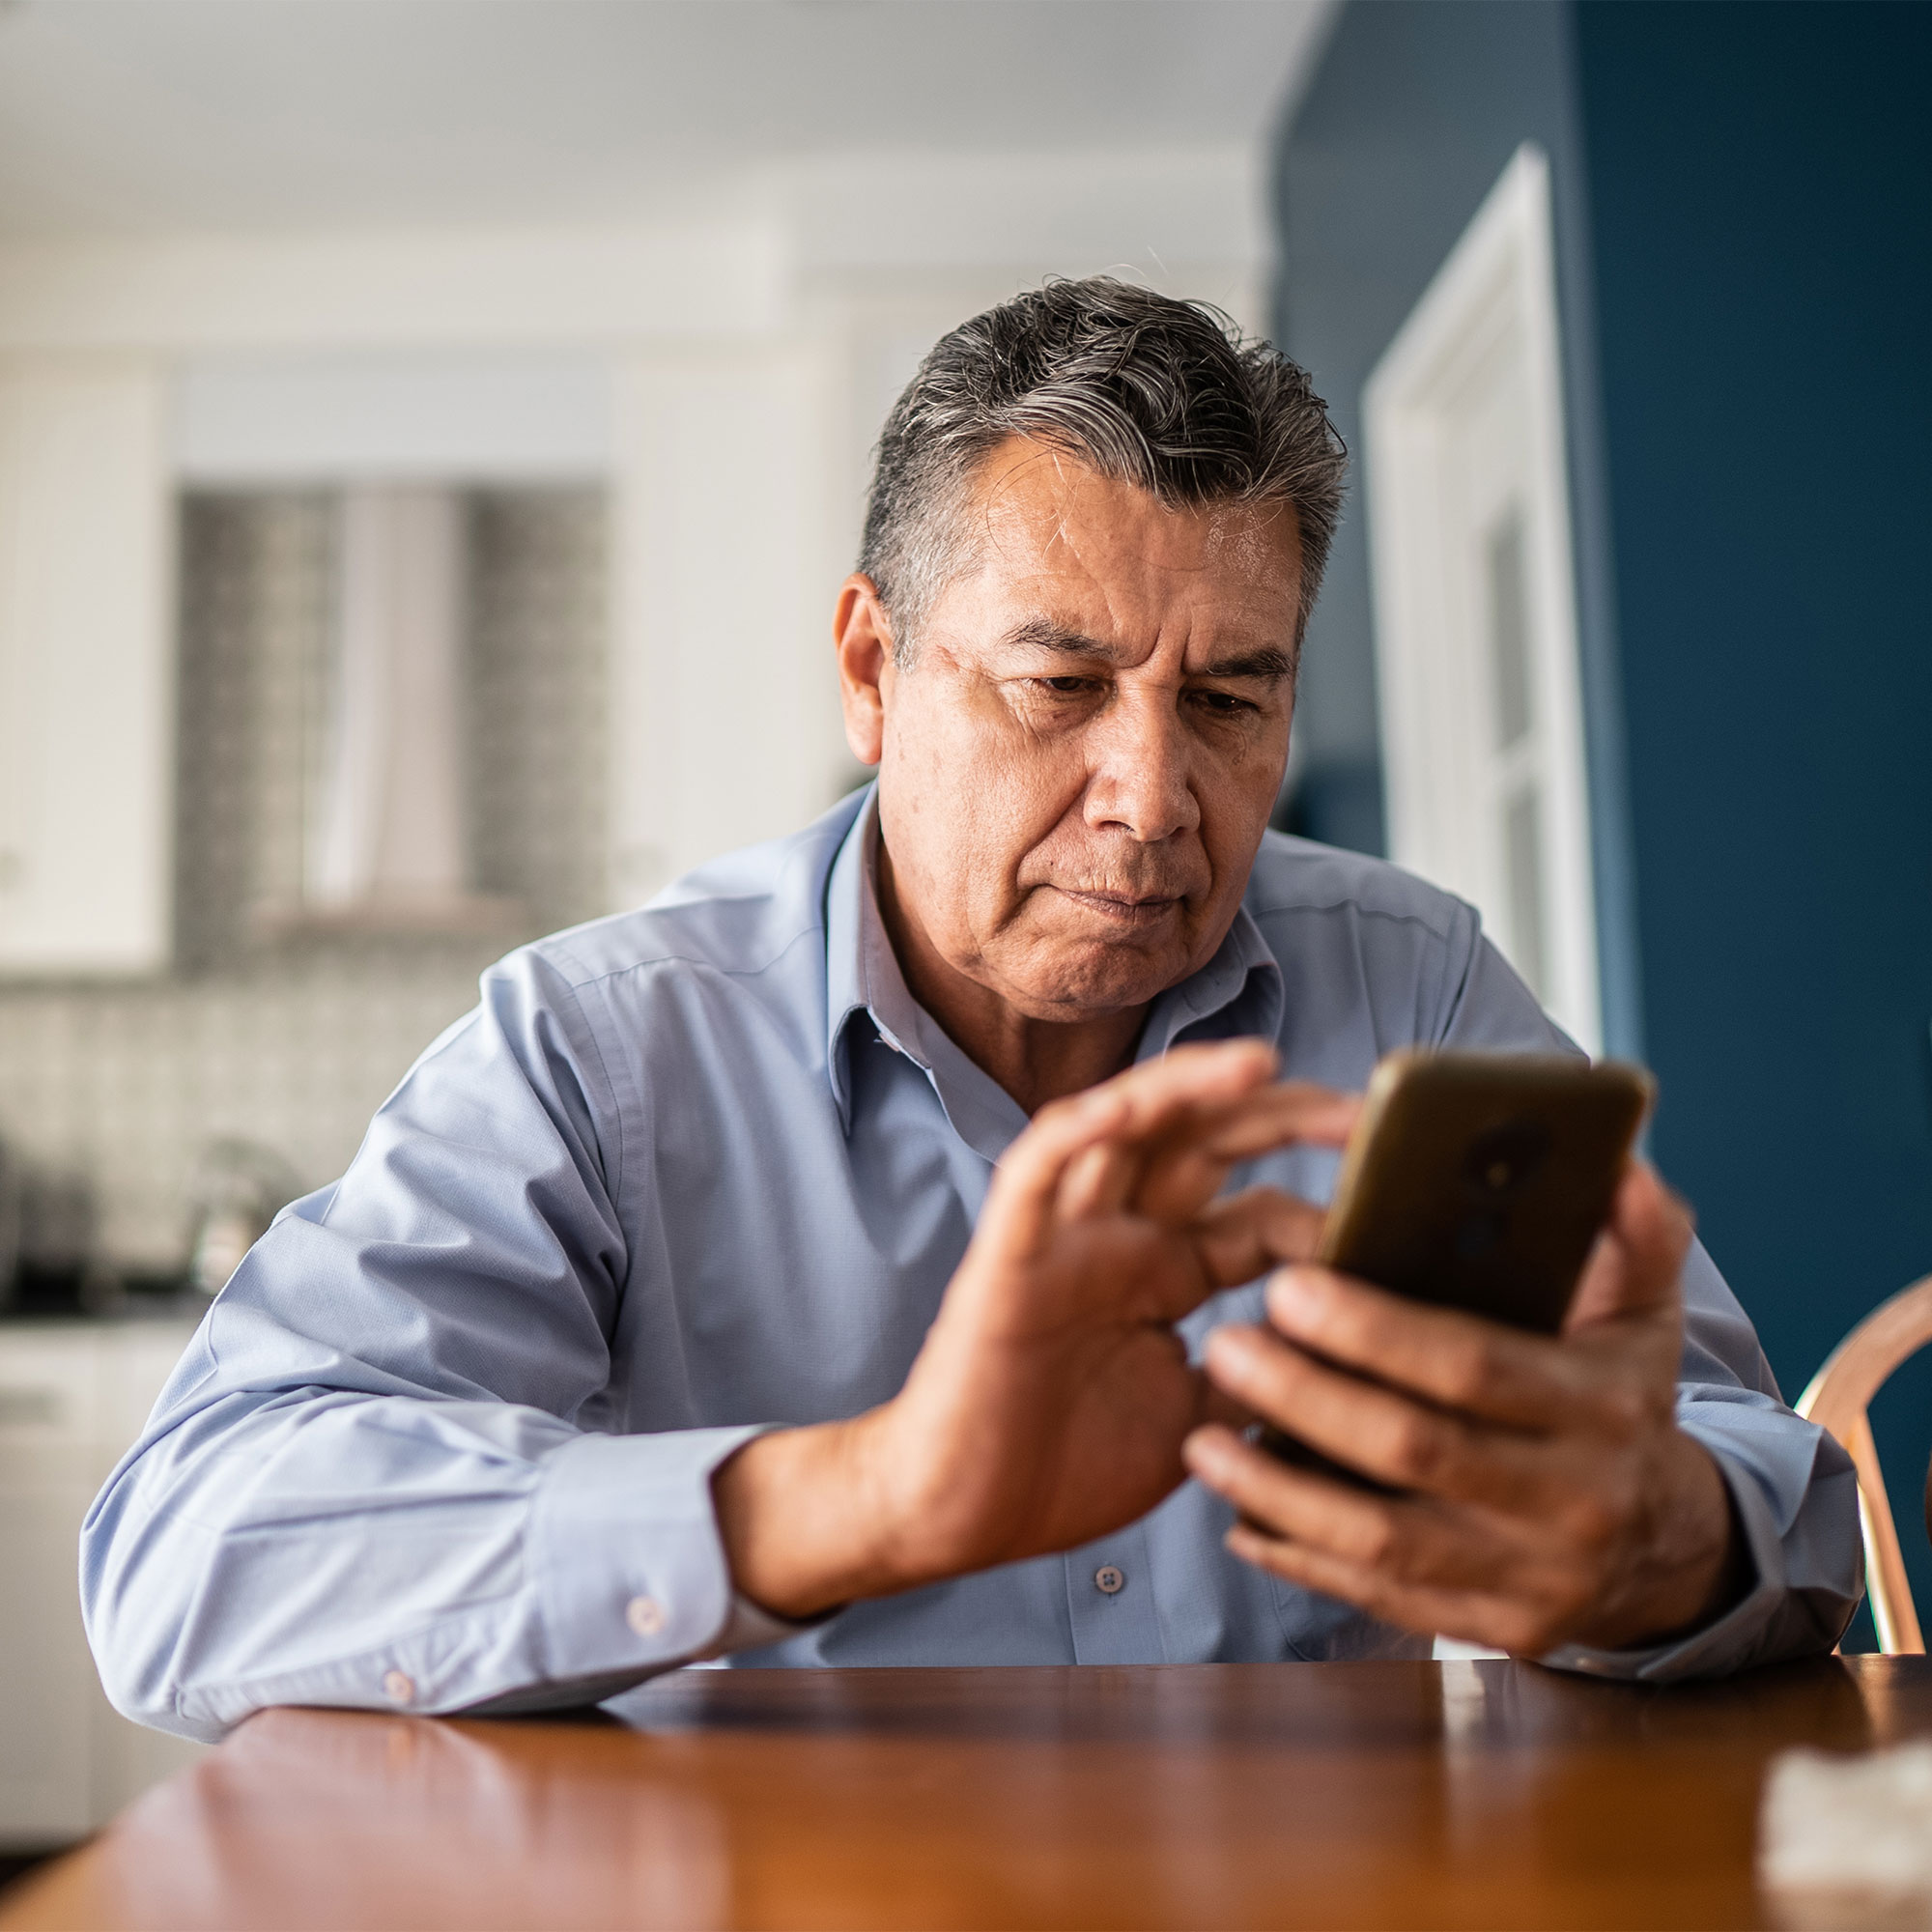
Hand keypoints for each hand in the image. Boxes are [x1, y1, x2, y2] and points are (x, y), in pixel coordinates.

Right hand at [713, 1042, 1354, 1618]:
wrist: (960, 1519)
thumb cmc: (1065, 1470)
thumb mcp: (1197, 1423)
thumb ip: (1259, 1377)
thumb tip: (1352, 1360)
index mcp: (1169, 1273)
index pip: (1260, 1212)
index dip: (1327, 1206)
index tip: (1399, 1211)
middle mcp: (1123, 1237)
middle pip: (1206, 1145)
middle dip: (1283, 1118)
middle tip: (1366, 1113)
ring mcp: (1066, 1239)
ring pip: (1127, 1130)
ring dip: (1189, 1089)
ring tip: (1262, 1064)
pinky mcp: (1010, 1255)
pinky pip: (1038, 1170)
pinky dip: (1080, 1129)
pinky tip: (1131, 1104)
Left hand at [1183, 1162, 1741, 1654]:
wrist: (1667, 1548)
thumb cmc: (1623, 1403)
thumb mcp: (1644, 1315)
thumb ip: (1634, 1232)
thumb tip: (1615, 1160)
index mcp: (1601, 1409)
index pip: (1475, 1366)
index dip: (1375, 1331)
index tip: (1287, 1286)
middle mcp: (1571, 1499)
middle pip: (1414, 1451)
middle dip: (1307, 1397)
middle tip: (1223, 1345)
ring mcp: (1531, 1577)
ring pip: (1382, 1541)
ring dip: (1280, 1490)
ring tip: (1201, 1441)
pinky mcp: (1491, 1628)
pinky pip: (1379, 1600)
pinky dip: (1301, 1558)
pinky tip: (1237, 1517)